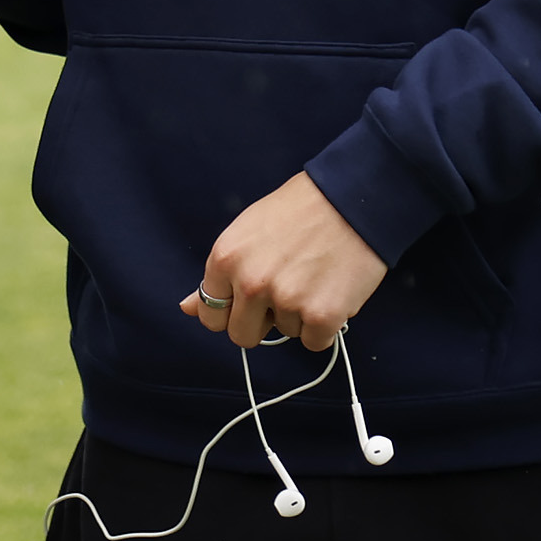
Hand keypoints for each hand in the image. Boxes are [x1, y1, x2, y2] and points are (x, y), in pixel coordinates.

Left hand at [181, 173, 388, 352]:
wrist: (353, 197)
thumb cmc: (300, 211)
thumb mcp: (247, 232)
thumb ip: (219, 275)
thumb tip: (186, 308)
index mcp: (225, 259)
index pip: (211, 315)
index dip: (232, 310)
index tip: (250, 299)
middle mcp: (250, 283)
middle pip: (242, 336)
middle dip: (262, 321)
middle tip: (285, 290)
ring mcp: (285, 301)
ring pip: (285, 334)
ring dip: (298, 315)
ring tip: (314, 277)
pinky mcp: (321, 316)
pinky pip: (315, 342)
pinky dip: (325, 325)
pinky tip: (331, 291)